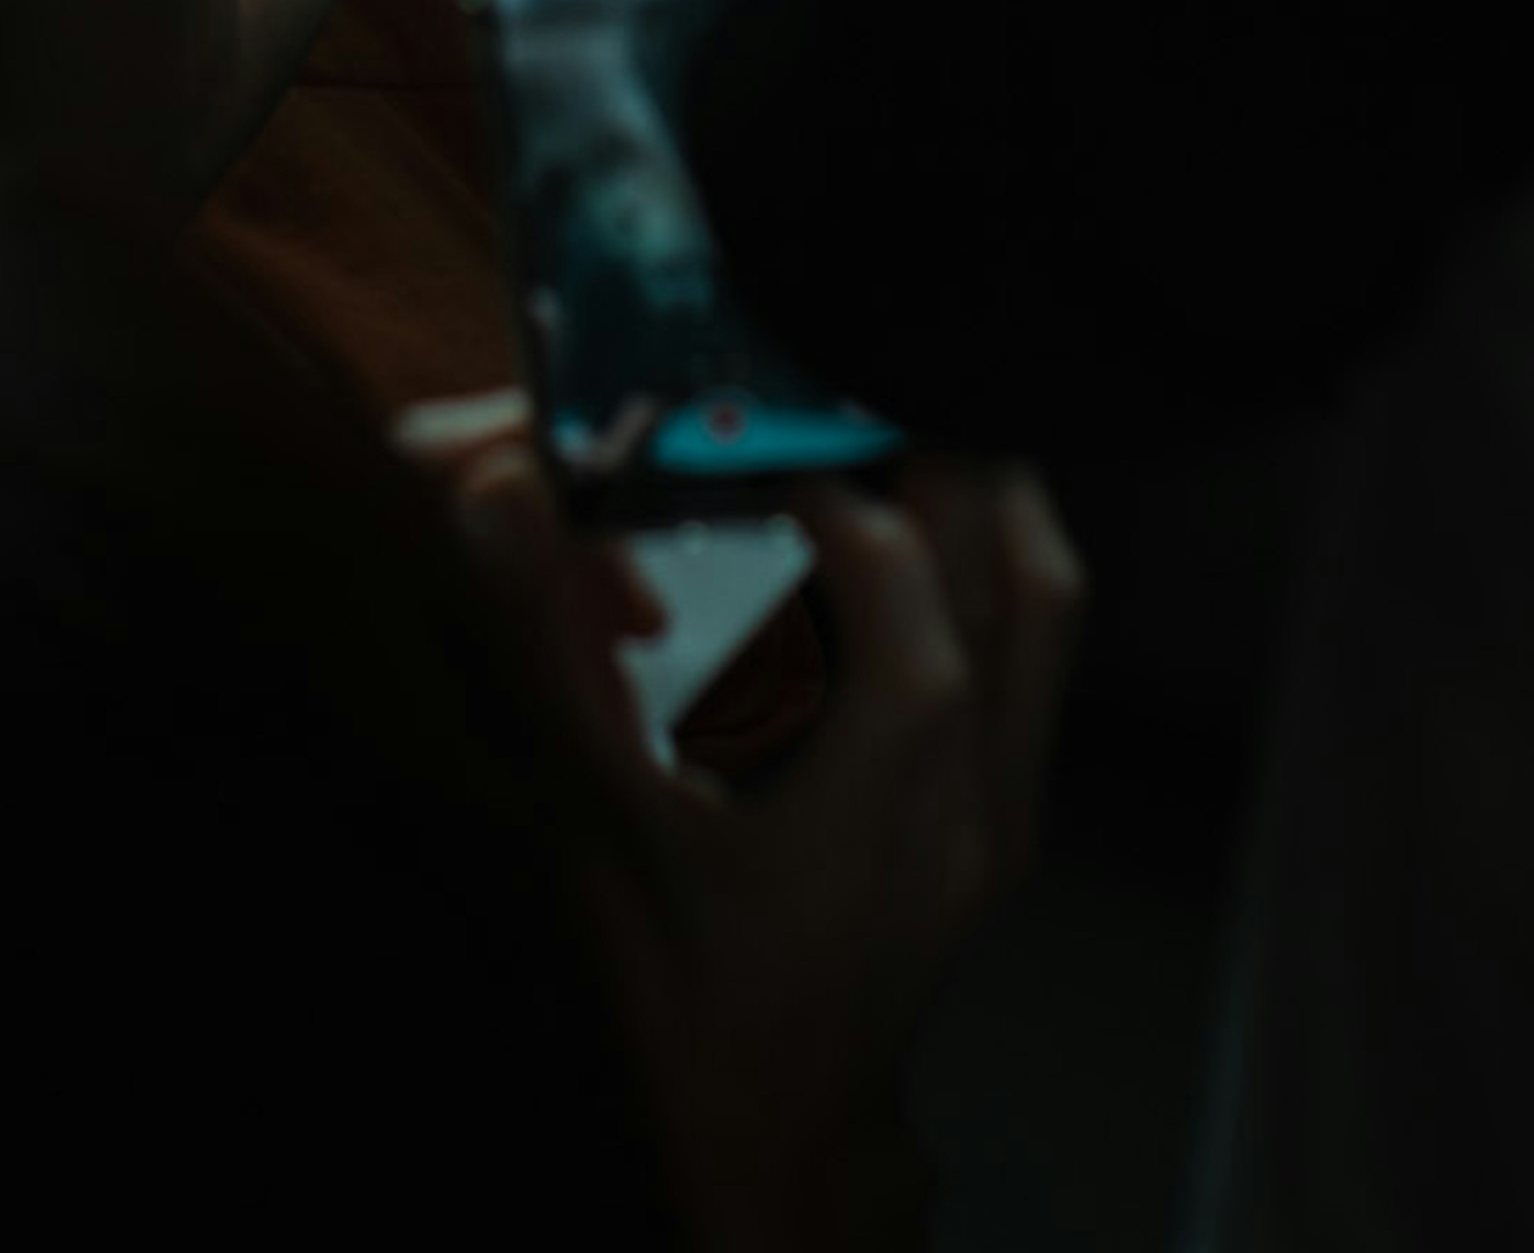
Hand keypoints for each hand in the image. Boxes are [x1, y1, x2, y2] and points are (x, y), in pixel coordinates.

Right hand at [424, 432, 1083, 1252]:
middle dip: (924, 452)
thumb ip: (550, 655)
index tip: (747, 439)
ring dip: (980, 493)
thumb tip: (488, 497)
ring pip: (1046, 594)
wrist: (775, 1135)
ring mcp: (1009, 805)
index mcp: (882, 796)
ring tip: (889, 429)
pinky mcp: (1015, 817)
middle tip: (829, 398)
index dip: (827, 489)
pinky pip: (1043, 652)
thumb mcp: (597, 826)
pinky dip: (999, 560)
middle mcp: (971, 791)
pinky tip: (930, 528)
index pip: (895, 585)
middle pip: (1008, 565)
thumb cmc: (684, 991)